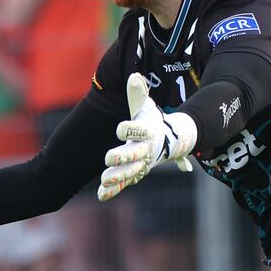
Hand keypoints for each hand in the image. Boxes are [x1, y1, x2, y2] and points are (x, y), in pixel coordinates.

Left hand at [98, 73, 196, 201]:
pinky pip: (124, 184)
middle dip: (122, 157)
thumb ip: (138, 93)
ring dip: (117, 177)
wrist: (169, 142)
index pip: (137, 130)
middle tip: (108, 158)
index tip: (120, 128)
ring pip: (129, 172)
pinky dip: (114, 190)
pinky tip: (101, 195)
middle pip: (134, 154)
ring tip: (104, 179)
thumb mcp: (145, 107)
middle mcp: (145, 150)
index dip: (129, 128)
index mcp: (147, 132)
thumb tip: (133, 75)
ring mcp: (140, 164)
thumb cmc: (152, 121)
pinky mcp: (134, 174)